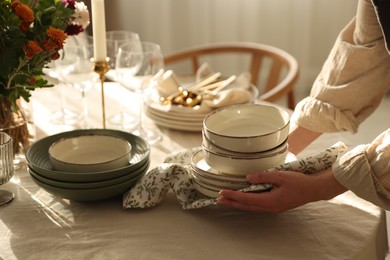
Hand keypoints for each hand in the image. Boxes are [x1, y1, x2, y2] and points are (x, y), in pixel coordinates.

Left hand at [217, 168, 346, 212]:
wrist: (314, 189)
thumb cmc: (299, 182)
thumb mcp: (281, 176)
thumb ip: (263, 176)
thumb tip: (248, 178)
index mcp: (270, 201)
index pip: (246, 198)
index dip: (233, 195)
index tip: (221, 193)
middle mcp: (270, 207)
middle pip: (246, 206)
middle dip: (232, 202)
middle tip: (219, 200)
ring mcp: (273, 208)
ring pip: (251, 207)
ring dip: (238, 203)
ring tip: (227, 200)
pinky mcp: (276, 205)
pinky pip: (257, 206)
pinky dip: (247, 203)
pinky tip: (243, 199)